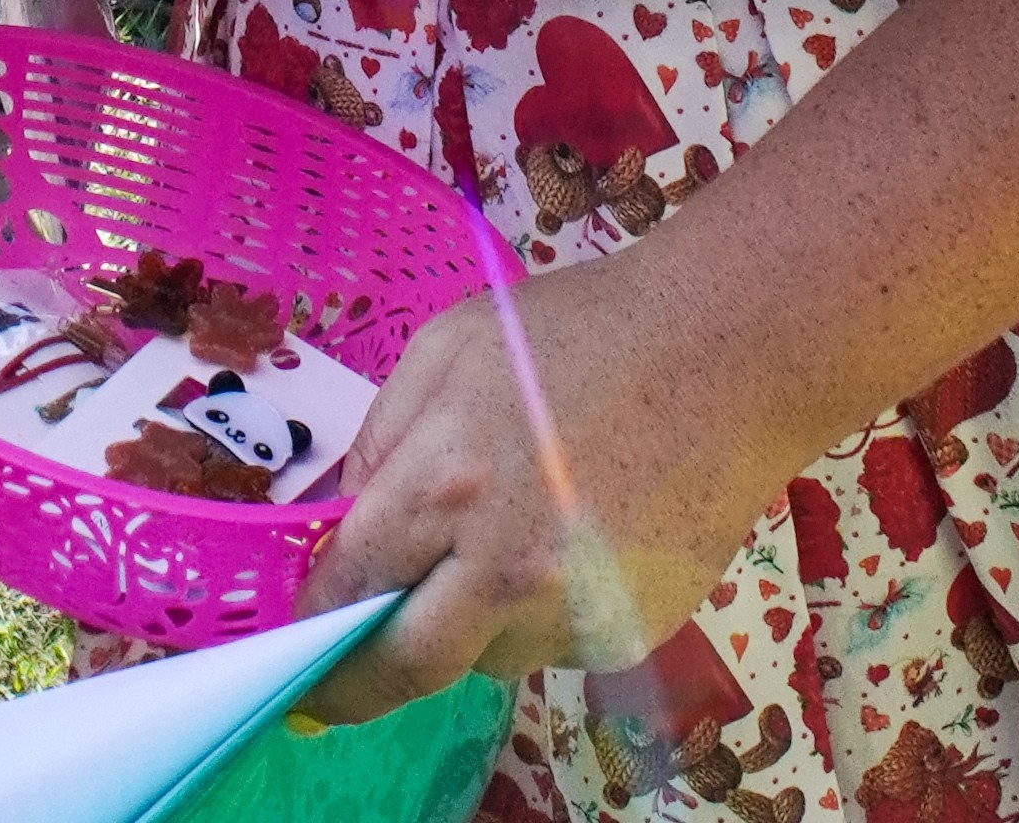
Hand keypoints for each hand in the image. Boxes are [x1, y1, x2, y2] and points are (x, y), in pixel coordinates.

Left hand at [298, 261, 783, 717]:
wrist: (725, 356)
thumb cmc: (578, 332)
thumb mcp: (449, 348)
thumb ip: (384, 442)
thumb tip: (346, 524)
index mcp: (451, 484)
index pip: (353, 585)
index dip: (313, 619)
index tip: (293, 635)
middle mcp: (509, 571)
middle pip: (409, 667)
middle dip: (358, 684)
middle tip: (330, 687)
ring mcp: (575, 614)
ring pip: (485, 654)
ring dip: (465, 619)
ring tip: (506, 529)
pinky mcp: (628, 636)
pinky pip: (549, 642)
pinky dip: (534, 610)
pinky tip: (568, 535)